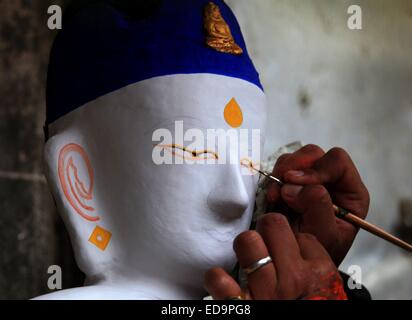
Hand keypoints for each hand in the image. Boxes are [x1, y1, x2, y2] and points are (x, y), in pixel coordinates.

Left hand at [204, 214, 347, 299]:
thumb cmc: (311, 307)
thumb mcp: (326, 289)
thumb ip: (313, 264)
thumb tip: (294, 241)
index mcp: (319, 275)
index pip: (301, 234)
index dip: (291, 239)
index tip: (286, 248)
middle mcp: (293, 281)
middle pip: (273, 224)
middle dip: (266, 229)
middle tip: (265, 242)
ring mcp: (266, 293)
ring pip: (247, 241)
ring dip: (244, 246)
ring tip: (247, 258)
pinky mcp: (241, 307)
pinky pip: (219, 279)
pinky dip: (216, 278)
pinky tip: (224, 282)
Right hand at [266, 144, 369, 264]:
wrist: (296, 264)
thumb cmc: (317, 255)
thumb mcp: (324, 235)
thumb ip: (317, 208)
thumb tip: (293, 185)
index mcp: (349, 192)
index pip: (338, 162)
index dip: (316, 168)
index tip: (294, 182)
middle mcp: (330, 182)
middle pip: (313, 154)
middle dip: (293, 168)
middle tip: (280, 189)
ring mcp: (308, 180)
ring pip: (294, 158)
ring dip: (280, 174)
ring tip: (275, 198)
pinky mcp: (289, 184)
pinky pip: (278, 169)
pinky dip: (271, 180)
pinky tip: (272, 199)